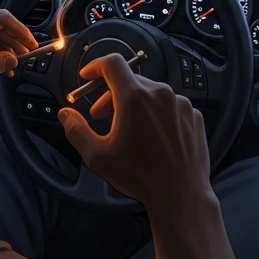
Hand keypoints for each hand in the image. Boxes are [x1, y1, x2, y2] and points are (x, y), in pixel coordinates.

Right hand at [57, 54, 212, 213]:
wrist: (181, 195)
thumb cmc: (139, 176)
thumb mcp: (98, 156)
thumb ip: (76, 130)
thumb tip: (64, 113)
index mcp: (135, 97)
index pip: (112, 63)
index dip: (95, 66)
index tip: (87, 78)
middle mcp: (160, 93)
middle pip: (130, 81)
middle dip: (111, 95)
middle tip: (100, 116)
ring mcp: (181, 103)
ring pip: (151, 93)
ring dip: (135, 105)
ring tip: (128, 130)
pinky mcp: (194, 115)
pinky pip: (169, 106)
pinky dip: (157, 114)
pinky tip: (152, 137)